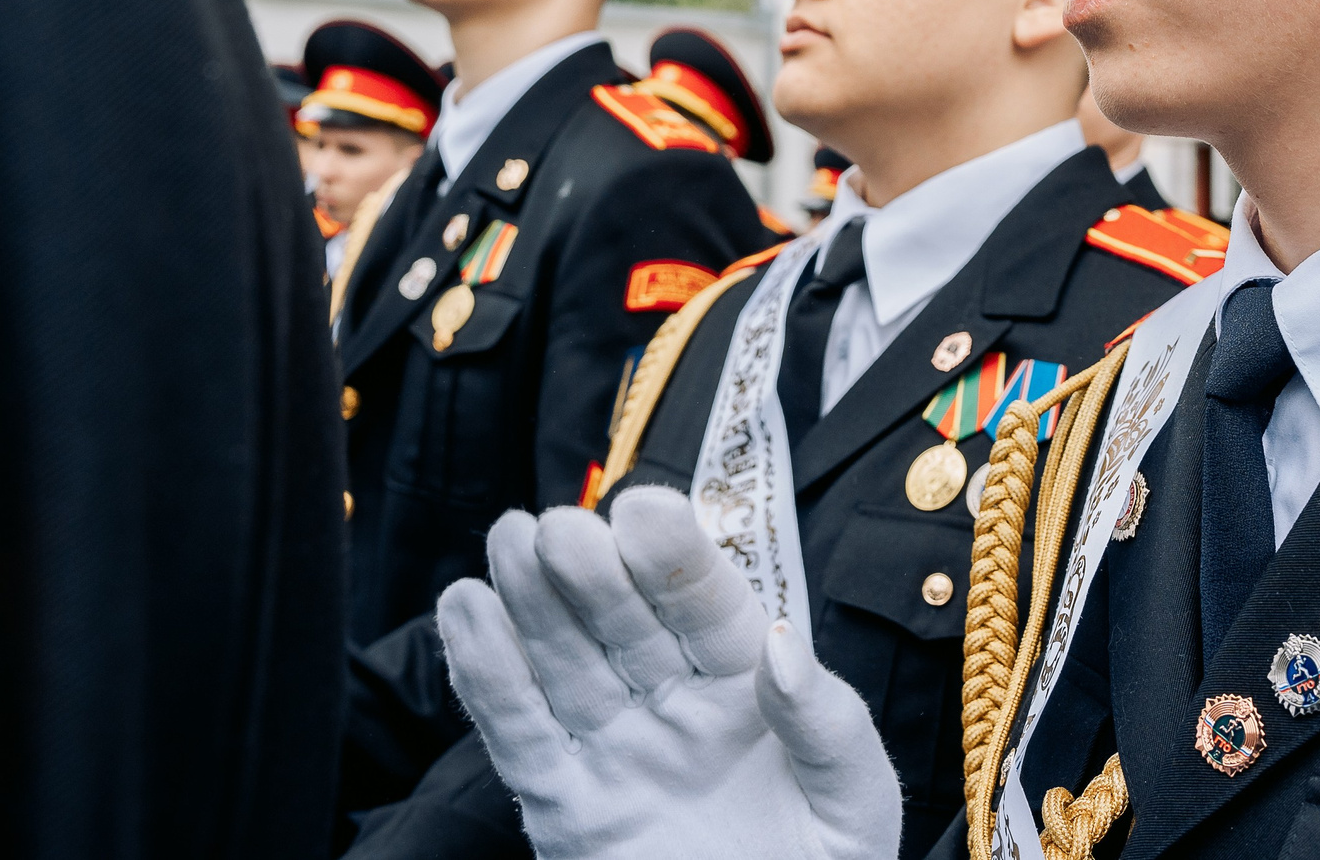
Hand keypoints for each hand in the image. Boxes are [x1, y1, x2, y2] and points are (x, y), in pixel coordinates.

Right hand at [438, 485, 902, 859]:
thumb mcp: (854, 803)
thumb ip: (827, 724)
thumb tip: (778, 643)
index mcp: (751, 691)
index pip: (710, 611)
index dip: (678, 560)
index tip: (647, 510)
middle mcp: (677, 709)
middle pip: (627, 625)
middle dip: (594, 573)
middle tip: (564, 528)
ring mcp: (616, 752)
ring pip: (565, 664)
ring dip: (533, 603)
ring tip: (509, 538)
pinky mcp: (564, 808)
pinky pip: (520, 735)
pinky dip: (489, 676)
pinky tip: (466, 609)